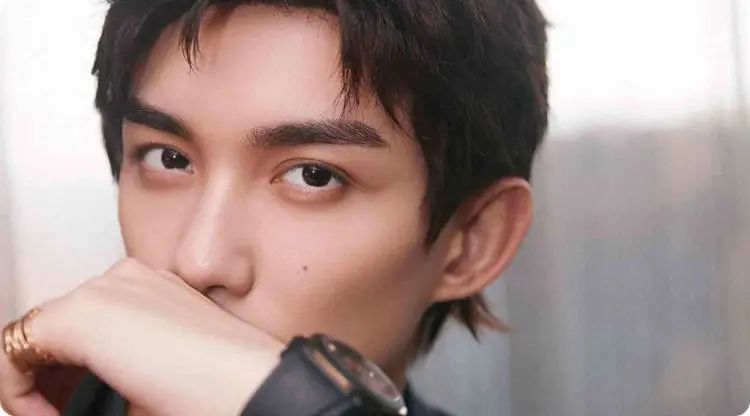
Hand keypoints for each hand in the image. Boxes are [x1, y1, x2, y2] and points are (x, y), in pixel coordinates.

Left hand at [0, 258, 284, 415]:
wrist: (248, 385)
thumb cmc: (222, 386)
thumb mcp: (161, 376)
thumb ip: (125, 371)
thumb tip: (92, 395)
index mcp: (153, 288)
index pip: (90, 324)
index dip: (70, 374)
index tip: (75, 406)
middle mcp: (126, 278)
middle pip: (59, 327)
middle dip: (51, 377)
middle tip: (59, 412)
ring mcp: (104, 290)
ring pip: (38, 336)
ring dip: (39, 379)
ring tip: (53, 414)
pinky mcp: (80, 314)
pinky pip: (14, 351)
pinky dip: (16, 390)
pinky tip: (42, 415)